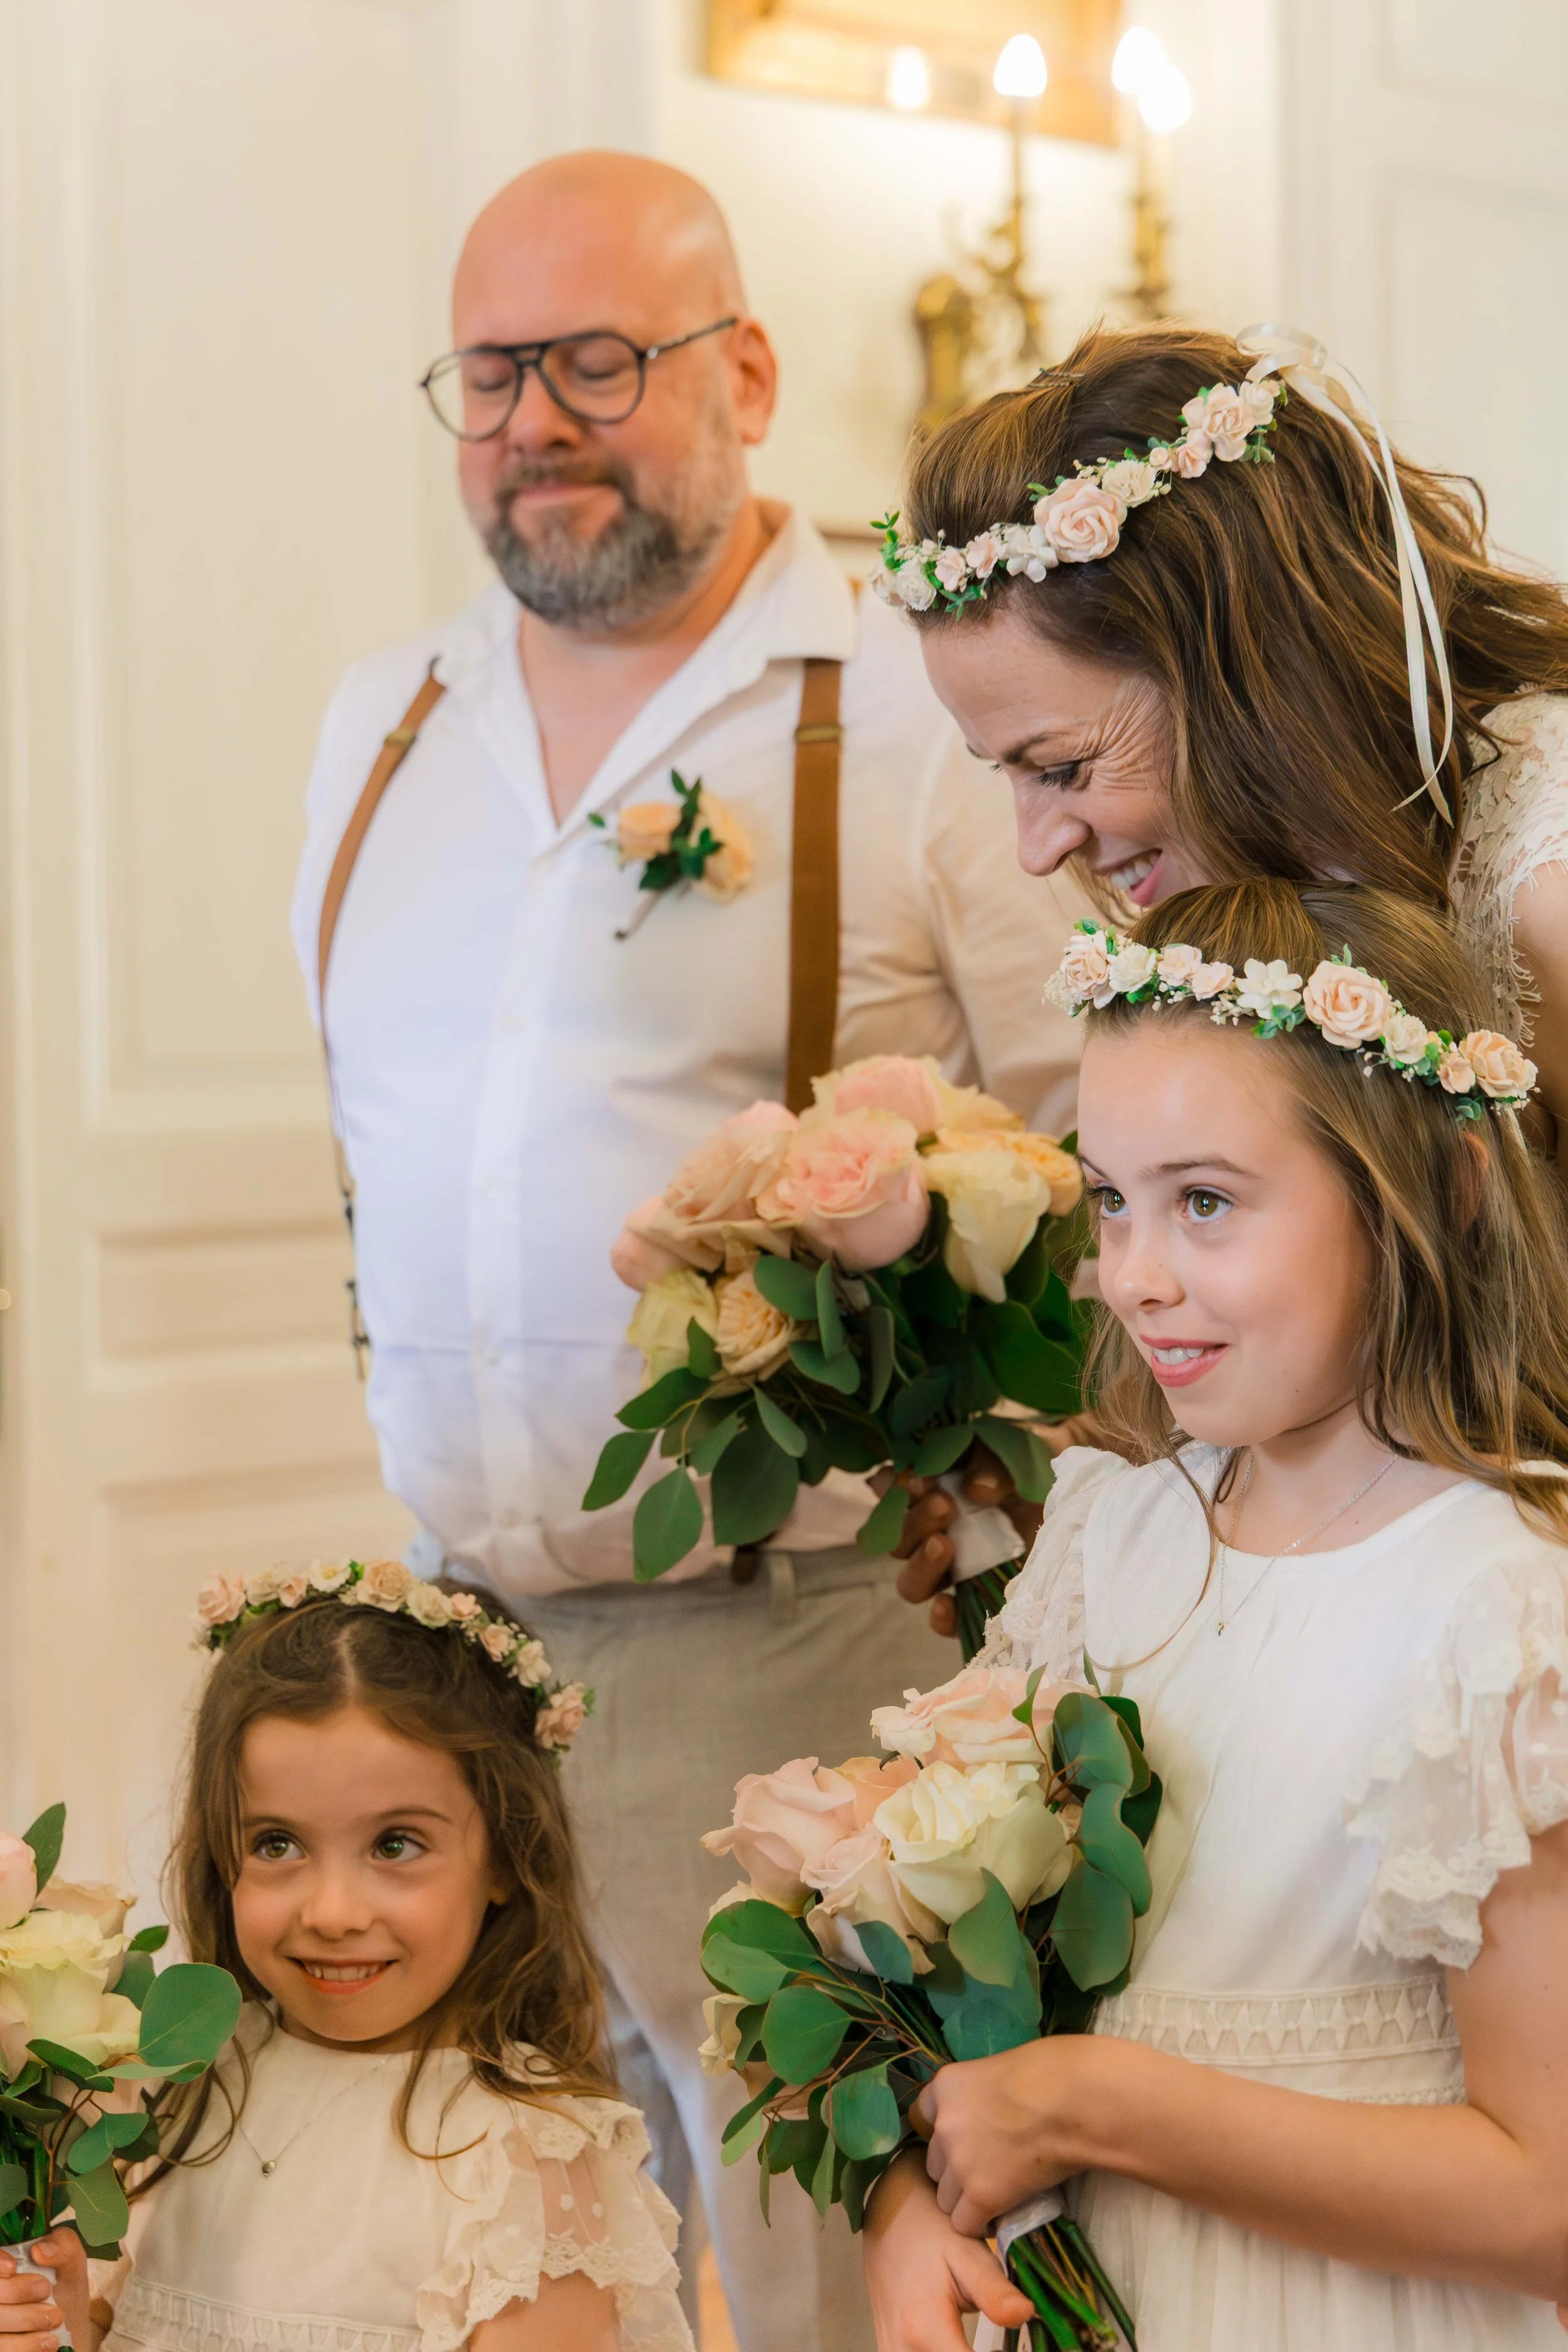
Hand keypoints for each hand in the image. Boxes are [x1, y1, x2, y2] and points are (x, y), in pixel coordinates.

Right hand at [0, 2234, 91, 2350]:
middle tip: (46, 2291)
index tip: (12, 2267)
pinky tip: (49, 2341)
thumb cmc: (63, 2290)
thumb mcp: (70, 2263)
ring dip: (27, 2319)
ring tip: (55, 2318)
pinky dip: (26, 2345)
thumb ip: (62, 2246)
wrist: (68, 2330)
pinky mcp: (2, 2345)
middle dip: (17, 2291)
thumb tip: (39, 2250)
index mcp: (5, 2269)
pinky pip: (3, 2348)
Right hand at [863, 2150, 1030, 2351]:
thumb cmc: (933, 2232)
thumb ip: (995, 2291)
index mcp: (924, 2328)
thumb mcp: (969, 2253)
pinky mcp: (888, 2351)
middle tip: (1007, 2342)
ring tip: (980, 2340)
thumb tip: (1026, 2315)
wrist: (890, 2218)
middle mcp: (901, 2349)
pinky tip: (961, 2345)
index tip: (1018, 2347)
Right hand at [877, 1442, 1046, 1637]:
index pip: (889, 1491)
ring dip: (921, 1565)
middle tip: (945, 1505)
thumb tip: (976, 1490)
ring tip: (944, 1545)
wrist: (1079, 1495)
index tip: (917, 1479)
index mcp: (930, 1487)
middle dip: (914, 1522)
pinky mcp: (980, 1599)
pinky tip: (948, 1604)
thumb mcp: (1015, 1454)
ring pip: (912, 1582)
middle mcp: (933, 1531)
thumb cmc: (1035, 1465)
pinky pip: (948, 1620)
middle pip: (899, 1540)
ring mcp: (955, 1569)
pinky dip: (942, 1617)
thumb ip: (992, 1465)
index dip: (892, 1488)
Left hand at [915, 2043, 1094, 2237]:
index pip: (922, 2117)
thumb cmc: (1050, 2072)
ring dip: (966, 2199)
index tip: (965, 2141)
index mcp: (946, 2086)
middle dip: (955, 2169)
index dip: (944, 2134)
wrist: (1074, 2100)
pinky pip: (965, 2224)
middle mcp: (944, 2125)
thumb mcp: (1001, 2069)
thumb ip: (981, 2094)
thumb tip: (989, 2110)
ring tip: (997, 2195)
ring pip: (945, 2198)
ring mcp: (959, 2163)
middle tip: (988, 2169)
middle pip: (934, 2162)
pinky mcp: (981, 2195)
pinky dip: (982, 2222)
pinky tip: (1001, 2214)